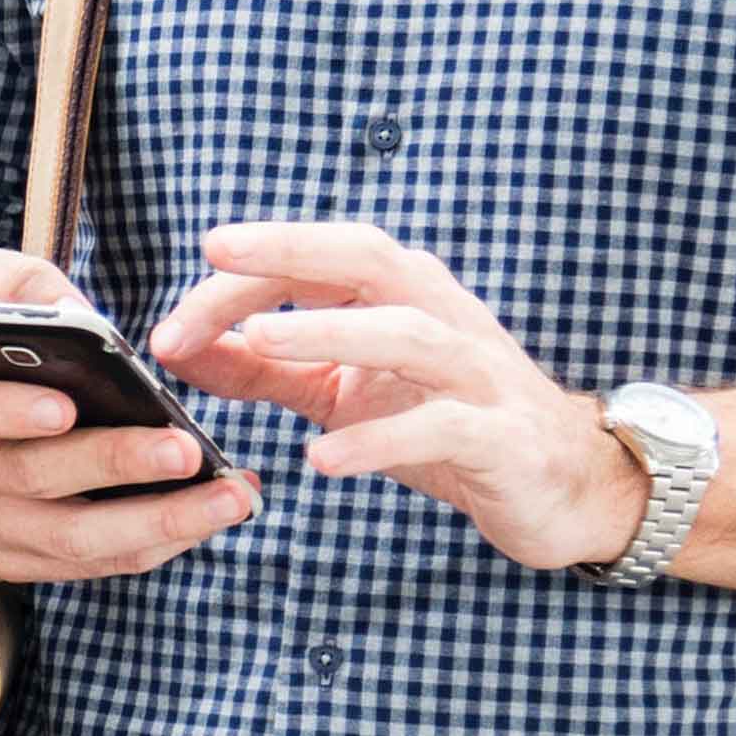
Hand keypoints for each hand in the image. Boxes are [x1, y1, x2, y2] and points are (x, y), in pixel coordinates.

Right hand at [0, 248, 260, 579]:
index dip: (8, 410)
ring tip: (230, 495)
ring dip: (159, 520)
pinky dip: (156, 544)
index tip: (65, 406)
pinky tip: (208, 517)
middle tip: (185, 449)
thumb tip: (75, 311)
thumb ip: (19, 286)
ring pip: (74, 537)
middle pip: (34, 477)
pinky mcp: (15, 562)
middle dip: (116, 464)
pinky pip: (95, 564)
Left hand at [149, 220, 642, 571]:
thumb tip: (178, 347)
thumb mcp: (341, 389)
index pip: (317, 259)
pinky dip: (380, 439)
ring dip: (330, 332)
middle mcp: (443, 316)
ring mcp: (479, 374)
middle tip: (216, 255)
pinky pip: (443, 427)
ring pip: (409, 333)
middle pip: (368, 259)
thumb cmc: (440, 420)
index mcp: (401, 295)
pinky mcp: (503, 438)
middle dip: (291, 250)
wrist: (562, 485)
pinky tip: (323, 458)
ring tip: (258, 342)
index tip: (174, 320)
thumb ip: (264, 367)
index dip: (242, 280)